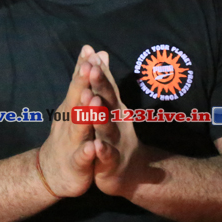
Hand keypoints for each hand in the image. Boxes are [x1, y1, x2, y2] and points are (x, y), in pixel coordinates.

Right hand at [36, 46, 102, 197]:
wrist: (51, 173)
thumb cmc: (68, 135)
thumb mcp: (76, 107)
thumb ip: (85, 81)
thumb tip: (94, 52)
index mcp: (72, 108)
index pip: (78, 85)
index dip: (83, 68)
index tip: (89, 50)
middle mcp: (69, 121)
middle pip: (76, 100)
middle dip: (82, 84)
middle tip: (88, 66)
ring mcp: (71, 142)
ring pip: (79, 127)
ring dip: (85, 114)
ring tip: (92, 101)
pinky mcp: (76, 164)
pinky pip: (82, 157)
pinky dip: (87, 152)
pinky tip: (93, 147)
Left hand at [84, 50, 153, 196]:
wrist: (131, 170)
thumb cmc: (116, 132)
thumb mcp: (110, 105)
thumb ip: (104, 80)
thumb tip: (100, 52)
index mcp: (113, 106)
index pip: (105, 84)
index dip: (98, 69)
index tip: (89, 53)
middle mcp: (117, 119)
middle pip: (107, 99)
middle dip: (99, 84)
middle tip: (91, 68)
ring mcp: (115, 140)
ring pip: (107, 126)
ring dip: (99, 114)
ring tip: (92, 102)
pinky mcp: (112, 161)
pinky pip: (107, 155)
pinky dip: (102, 150)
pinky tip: (96, 146)